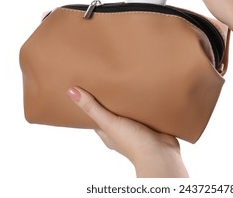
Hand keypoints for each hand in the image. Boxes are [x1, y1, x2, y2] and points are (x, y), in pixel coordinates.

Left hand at [67, 87, 188, 177]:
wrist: (161, 153)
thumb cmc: (133, 142)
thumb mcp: (109, 123)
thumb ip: (92, 108)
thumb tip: (71, 92)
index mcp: (108, 133)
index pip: (96, 116)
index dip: (91, 103)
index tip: (88, 88)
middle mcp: (121, 130)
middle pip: (112, 112)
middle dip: (111, 99)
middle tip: (107, 80)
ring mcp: (136, 127)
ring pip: (129, 110)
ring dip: (128, 100)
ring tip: (126, 80)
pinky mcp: (150, 123)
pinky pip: (144, 110)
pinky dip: (143, 101)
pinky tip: (144, 90)